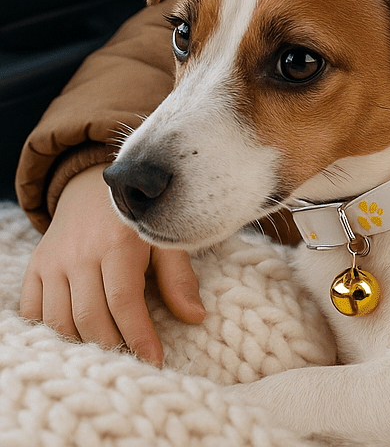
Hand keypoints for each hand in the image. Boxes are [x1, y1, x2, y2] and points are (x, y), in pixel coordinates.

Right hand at [19, 163, 204, 366]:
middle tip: (131, 362)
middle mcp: (81, 254)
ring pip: (60, 320)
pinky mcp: (36, 266)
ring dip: (82, 344)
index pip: (124, 302)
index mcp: (118, 244)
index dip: (139, 336)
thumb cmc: (138, 220)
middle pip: (90, 317)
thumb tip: (196, 317)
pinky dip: (48, 331)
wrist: (94, 187)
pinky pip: (33, 310)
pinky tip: (72, 337)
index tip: (154, 360)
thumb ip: (179, 278)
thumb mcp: (165, 239)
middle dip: (113, 346)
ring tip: (108, 353)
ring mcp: (54, 261)